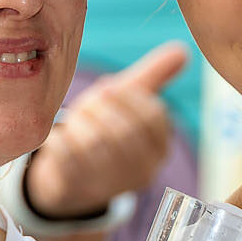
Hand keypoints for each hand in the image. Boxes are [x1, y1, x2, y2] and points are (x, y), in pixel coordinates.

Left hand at [28, 42, 188, 218]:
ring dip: (79, 122)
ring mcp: (110, 186)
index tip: (108, 88)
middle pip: (125, 130)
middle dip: (100, 108)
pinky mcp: (77, 191)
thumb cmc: (101, 128)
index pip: (153, 116)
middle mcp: (142, 172)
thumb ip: (154, 76)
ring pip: (95, 143)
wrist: (67, 176)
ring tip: (72, 120)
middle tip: (87, 103)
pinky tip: (57, 135)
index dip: (128, 96)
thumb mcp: (127, 101)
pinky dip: (58, 138)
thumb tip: (184, 49)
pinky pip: (67, 156)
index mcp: (160, 150)